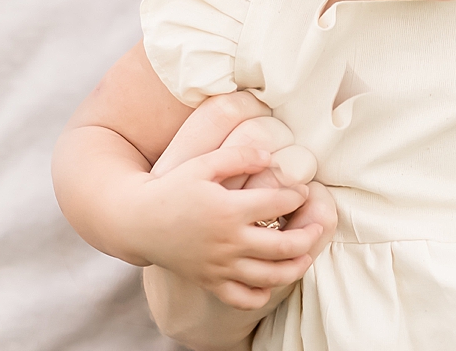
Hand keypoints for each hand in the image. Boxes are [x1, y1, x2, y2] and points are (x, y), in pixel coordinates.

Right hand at [144, 92, 332, 308]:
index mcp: (228, 209)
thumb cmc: (172, 188)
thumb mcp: (203, 164)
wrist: (138, 221)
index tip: (302, 190)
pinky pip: (245, 299)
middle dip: (309, 235)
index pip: (277, 203)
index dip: (297, 195)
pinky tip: (271, 278)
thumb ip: (238, 156)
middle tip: (317, 225)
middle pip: (284, 246)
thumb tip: (270, 157)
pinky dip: (263, 293)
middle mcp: (228, 242)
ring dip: (296, 266)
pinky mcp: (211, 282)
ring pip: (271, 276)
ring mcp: (220, 266)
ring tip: (306, 254)